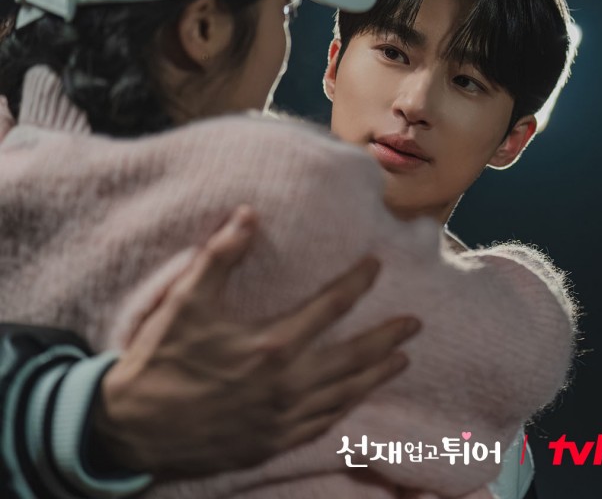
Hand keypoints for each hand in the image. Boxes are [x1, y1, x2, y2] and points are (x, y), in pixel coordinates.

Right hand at [92, 205, 419, 477]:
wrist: (133, 429)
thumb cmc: (161, 361)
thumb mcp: (186, 301)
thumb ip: (221, 256)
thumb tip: (248, 213)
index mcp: (272, 345)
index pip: (331, 307)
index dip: (357, 283)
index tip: (376, 265)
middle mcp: (287, 385)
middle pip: (352, 356)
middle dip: (387, 338)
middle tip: (415, 324)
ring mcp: (284, 418)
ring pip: (345, 393)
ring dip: (377, 374)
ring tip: (402, 359)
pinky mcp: (274, 441)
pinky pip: (324, 423)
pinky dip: (348, 407)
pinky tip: (358, 398)